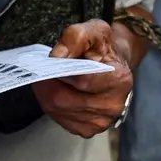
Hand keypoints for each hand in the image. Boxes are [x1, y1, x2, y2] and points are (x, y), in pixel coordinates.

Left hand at [30, 19, 132, 137]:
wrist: (111, 64)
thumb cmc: (101, 47)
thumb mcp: (93, 30)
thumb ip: (74, 38)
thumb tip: (56, 57)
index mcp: (119, 80)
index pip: (82, 81)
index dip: (60, 71)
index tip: (49, 62)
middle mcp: (113, 105)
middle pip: (64, 99)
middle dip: (47, 83)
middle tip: (41, 70)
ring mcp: (102, 121)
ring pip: (58, 110)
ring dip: (47, 93)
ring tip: (49, 78)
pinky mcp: (88, 129)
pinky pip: (59, 119)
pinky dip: (52, 105)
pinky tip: (55, 91)